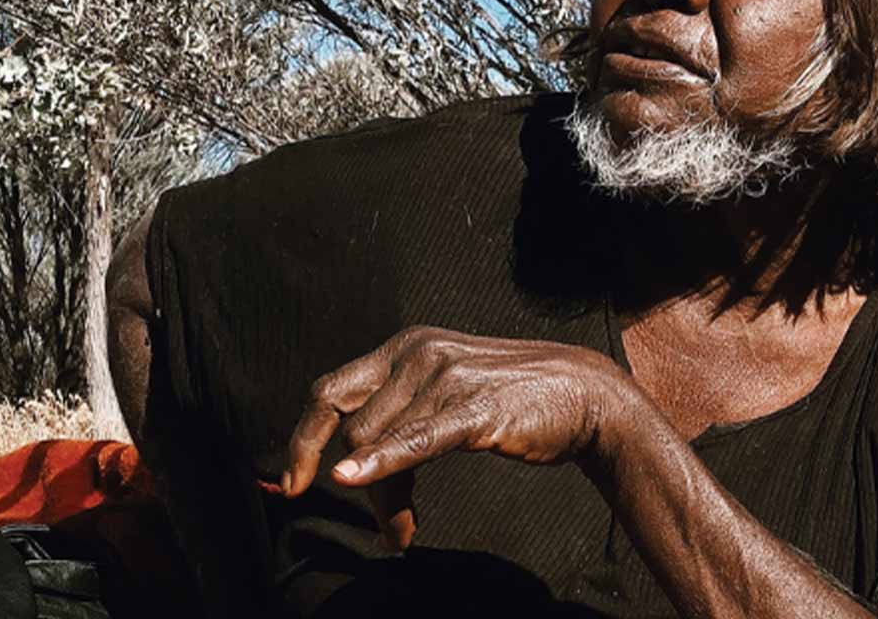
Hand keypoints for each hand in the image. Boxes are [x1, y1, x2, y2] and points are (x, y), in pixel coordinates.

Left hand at [280, 325, 635, 549]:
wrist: (587, 396)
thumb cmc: (512, 401)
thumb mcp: (445, 391)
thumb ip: (399, 411)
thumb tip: (348, 459)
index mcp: (405, 347)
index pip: (331, 390)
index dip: (302, 439)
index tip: (291, 482)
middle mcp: (417, 353)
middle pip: (346, 420)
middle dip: (339, 476)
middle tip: (361, 519)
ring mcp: (445, 378)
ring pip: (376, 443)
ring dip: (382, 498)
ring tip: (401, 531)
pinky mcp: (473, 408)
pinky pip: (413, 440)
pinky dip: (379, 462)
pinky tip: (354, 480)